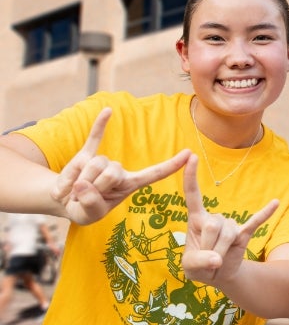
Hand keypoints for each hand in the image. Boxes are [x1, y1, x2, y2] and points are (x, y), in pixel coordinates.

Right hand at [53, 108, 191, 224]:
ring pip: (95, 164)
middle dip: (92, 187)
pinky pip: (94, 136)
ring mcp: (103, 161)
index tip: (190, 154)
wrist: (62, 201)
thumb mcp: (87, 214)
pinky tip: (108, 110)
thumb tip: (83, 184)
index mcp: (129, 185)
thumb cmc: (82, 209)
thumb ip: (90, 203)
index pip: (154, 174)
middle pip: (110, 171)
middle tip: (85, 197)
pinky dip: (100, 125)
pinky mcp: (86, 153)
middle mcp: (119, 171)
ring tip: (77, 189)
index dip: (171, 166)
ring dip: (79, 180)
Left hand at [181, 154, 277, 284]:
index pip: (193, 194)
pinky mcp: (244, 232)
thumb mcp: (190, 267)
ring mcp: (230, 224)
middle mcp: (214, 217)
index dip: (191, 176)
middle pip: (211, 225)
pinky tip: (275, 202)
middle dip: (208, 247)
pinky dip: (265, 213)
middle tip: (206, 260)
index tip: (191, 156)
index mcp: (196, 219)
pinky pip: (255, 221)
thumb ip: (199, 261)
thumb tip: (218, 259)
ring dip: (221, 251)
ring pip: (227, 234)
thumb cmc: (199, 266)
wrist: (219, 274)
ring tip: (217, 260)